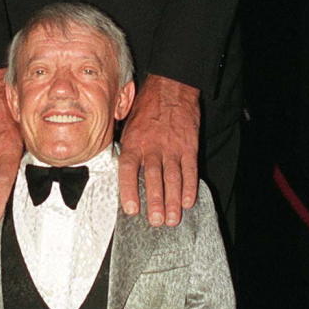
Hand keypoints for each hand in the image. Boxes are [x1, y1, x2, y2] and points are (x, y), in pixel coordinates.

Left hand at [118, 74, 199, 226]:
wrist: (171, 87)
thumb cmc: (146, 107)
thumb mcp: (127, 124)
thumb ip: (125, 147)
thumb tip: (118, 170)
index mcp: (133, 142)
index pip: (129, 169)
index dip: (129, 191)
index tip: (131, 209)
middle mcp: (152, 146)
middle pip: (154, 178)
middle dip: (156, 202)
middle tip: (156, 222)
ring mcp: (172, 147)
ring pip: (173, 178)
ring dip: (173, 200)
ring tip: (172, 219)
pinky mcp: (189, 146)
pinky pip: (190, 169)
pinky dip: (190, 187)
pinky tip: (188, 201)